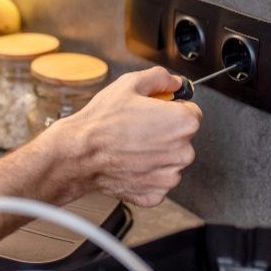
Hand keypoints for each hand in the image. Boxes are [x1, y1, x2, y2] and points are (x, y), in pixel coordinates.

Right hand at [45, 66, 202, 206]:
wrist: (79, 153)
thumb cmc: (102, 122)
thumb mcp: (130, 83)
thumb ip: (160, 78)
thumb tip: (173, 81)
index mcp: (183, 122)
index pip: (191, 112)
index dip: (171, 109)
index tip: (156, 111)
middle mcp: (183, 151)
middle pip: (182, 138)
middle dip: (165, 132)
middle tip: (137, 127)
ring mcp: (170, 176)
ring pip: (170, 160)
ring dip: (156, 154)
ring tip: (130, 145)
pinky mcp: (156, 193)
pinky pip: (157, 180)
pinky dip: (146, 174)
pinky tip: (129, 162)